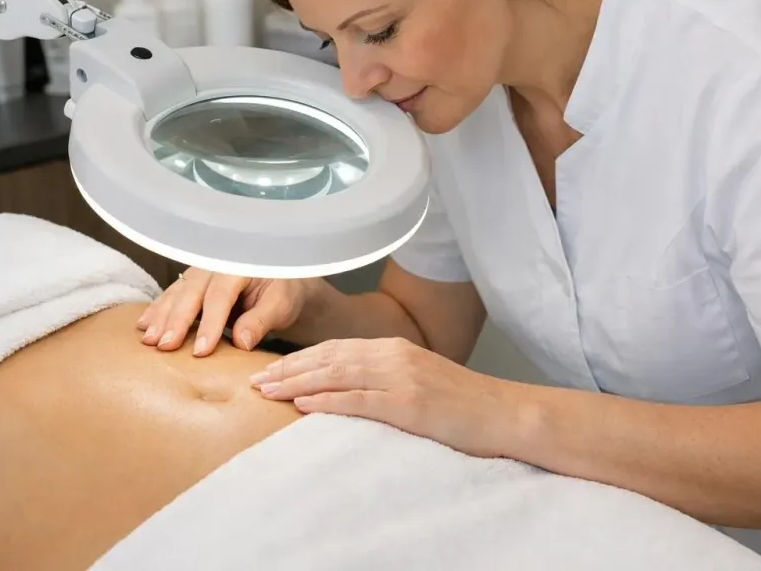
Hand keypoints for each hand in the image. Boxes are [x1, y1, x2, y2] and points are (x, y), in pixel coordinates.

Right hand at [138, 269, 317, 355]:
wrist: (281, 282)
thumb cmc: (283, 292)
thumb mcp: (281, 305)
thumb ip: (261, 321)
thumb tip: (242, 342)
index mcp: (239, 267)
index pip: (221, 296)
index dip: (210, 324)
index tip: (200, 350)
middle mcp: (215, 267)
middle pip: (191, 293)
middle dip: (176, 320)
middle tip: (164, 345)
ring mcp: (201, 273)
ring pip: (177, 293)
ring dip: (160, 316)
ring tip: (148, 339)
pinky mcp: (192, 284)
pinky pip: (171, 295)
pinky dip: (157, 310)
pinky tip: (143, 325)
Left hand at [249, 337, 513, 458]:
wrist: (504, 413)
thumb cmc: (463, 404)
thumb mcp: (420, 380)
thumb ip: (385, 379)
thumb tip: (345, 390)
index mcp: (395, 348)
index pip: (336, 348)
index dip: (300, 357)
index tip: (271, 368)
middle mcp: (394, 356)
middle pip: (329, 357)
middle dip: (288, 367)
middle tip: (256, 379)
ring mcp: (401, 377)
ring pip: (337, 374)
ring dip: (297, 382)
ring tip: (267, 391)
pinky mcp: (408, 403)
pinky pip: (359, 399)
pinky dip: (327, 400)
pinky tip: (303, 404)